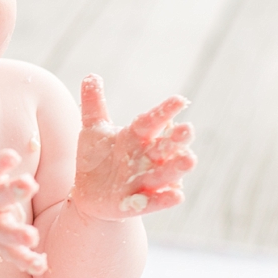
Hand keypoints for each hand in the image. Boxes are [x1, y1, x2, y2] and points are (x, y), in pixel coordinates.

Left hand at [70, 75, 194, 220]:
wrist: (89, 194)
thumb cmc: (97, 158)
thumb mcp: (93, 130)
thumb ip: (94, 104)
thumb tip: (91, 75)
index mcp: (137, 137)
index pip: (153, 121)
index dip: (165, 111)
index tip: (179, 100)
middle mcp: (147, 158)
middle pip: (166, 146)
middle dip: (177, 139)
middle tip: (188, 129)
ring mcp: (145, 181)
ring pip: (166, 173)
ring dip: (177, 167)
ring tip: (189, 160)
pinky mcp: (138, 203)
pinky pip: (155, 201)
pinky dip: (165, 199)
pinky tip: (176, 196)